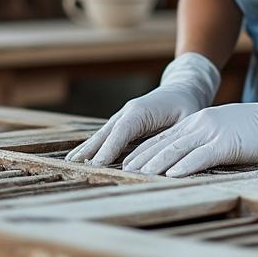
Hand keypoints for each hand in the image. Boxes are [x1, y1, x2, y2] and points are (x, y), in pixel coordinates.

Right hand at [66, 52, 219, 165]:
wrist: (183, 88)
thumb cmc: (188, 106)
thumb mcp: (188, 120)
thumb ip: (175, 138)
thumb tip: (165, 160)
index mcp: (142, 110)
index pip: (122, 131)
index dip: (109, 148)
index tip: (97, 164)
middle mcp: (128, 112)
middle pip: (106, 133)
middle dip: (90, 150)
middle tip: (74, 167)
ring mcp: (123, 117)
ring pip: (101, 134)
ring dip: (86, 149)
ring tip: (69, 163)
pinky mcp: (123, 123)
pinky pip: (105, 136)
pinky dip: (92, 146)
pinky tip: (80, 158)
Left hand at [121, 84, 257, 176]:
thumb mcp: (225, 128)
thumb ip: (206, 137)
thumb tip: (191, 153)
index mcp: (199, 120)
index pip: (165, 136)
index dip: (144, 149)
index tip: (127, 160)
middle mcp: (201, 123)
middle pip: (164, 142)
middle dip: (141, 157)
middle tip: (122, 169)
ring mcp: (213, 132)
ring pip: (177, 149)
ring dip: (155, 163)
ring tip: (137, 174)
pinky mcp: (227, 144)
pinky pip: (200, 156)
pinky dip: (184, 166)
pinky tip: (170, 175)